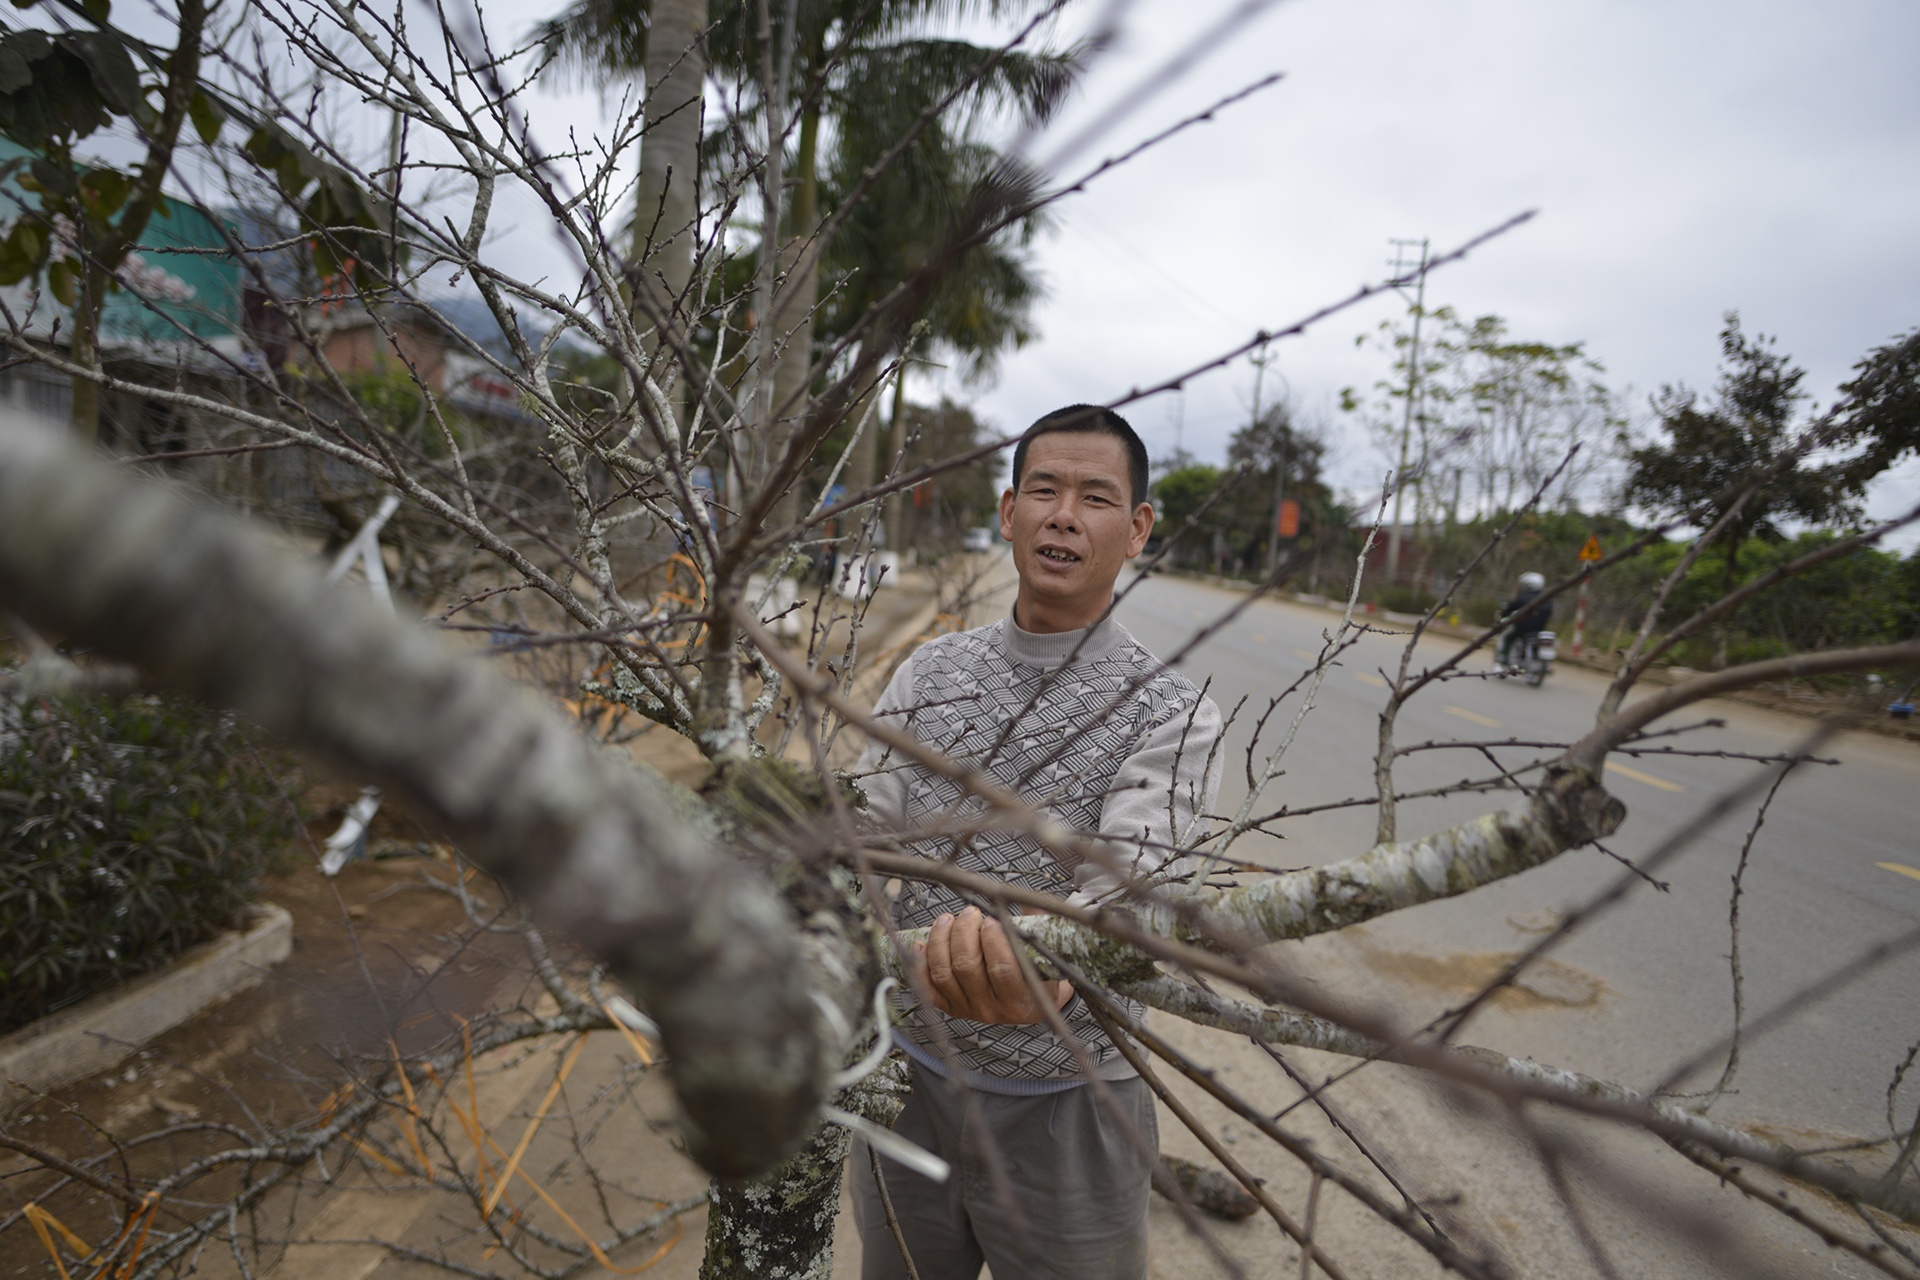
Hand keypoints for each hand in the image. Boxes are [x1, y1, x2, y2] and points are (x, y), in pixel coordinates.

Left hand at [913, 907, 1071, 1024]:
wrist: (1028, 1005)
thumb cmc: (1036, 975)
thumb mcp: (1044, 955)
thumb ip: (1036, 926)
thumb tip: (1026, 897)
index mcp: (1018, 998)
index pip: (1002, 969)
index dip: (993, 940)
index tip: (991, 920)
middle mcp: (991, 1008)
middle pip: (966, 966)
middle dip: (963, 932)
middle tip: (969, 912)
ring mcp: (967, 1009)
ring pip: (943, 973)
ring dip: (940, 940)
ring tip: (947, 919)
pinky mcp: (949, 1007)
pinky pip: (927, 986)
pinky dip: (920, 963)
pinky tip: (923, 943)